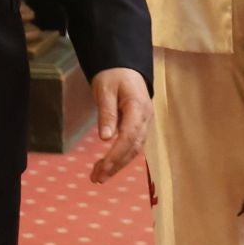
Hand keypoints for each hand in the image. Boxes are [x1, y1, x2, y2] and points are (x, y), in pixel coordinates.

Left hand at [87, 68, 151, 184]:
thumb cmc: (113, 75)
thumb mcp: (105, 90)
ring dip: (117, 165)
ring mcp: (144, 123)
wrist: (124, 66)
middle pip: (133, 147)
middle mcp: (145, 118)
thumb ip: (106, 113)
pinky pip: (131, 145)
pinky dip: (119, 157)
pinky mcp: (138, 126)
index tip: (103, 167)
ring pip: (133, 149)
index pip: (129, 136)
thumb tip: (105, 138)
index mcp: (138, 107)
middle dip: (116, 165)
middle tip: (97, 178)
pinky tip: (106, 166)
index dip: (117, 154)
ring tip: (98, 177)